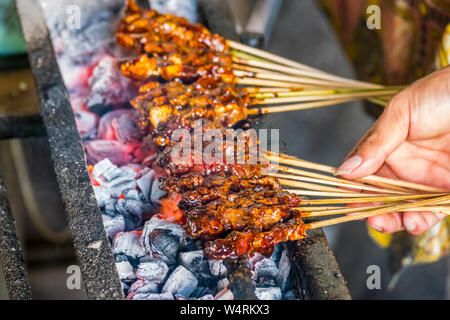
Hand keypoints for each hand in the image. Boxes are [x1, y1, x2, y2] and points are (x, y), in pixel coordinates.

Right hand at [337, 67, 449, 234]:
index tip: (348, 200)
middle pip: (379, 195)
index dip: (352, 188)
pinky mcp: (447, 188)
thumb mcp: (401, 112)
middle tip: (369, 217)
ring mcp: (426, 179)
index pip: (360, 173)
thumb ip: (375, 143)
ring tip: (391, 222)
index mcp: (384, 147)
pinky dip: (422, 219)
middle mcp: (403, 166)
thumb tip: (346, 169)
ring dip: (395, 219)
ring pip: (403, 207)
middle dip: (371, 209)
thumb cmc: (442, 93)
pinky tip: (415, 221)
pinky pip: (432, 210)